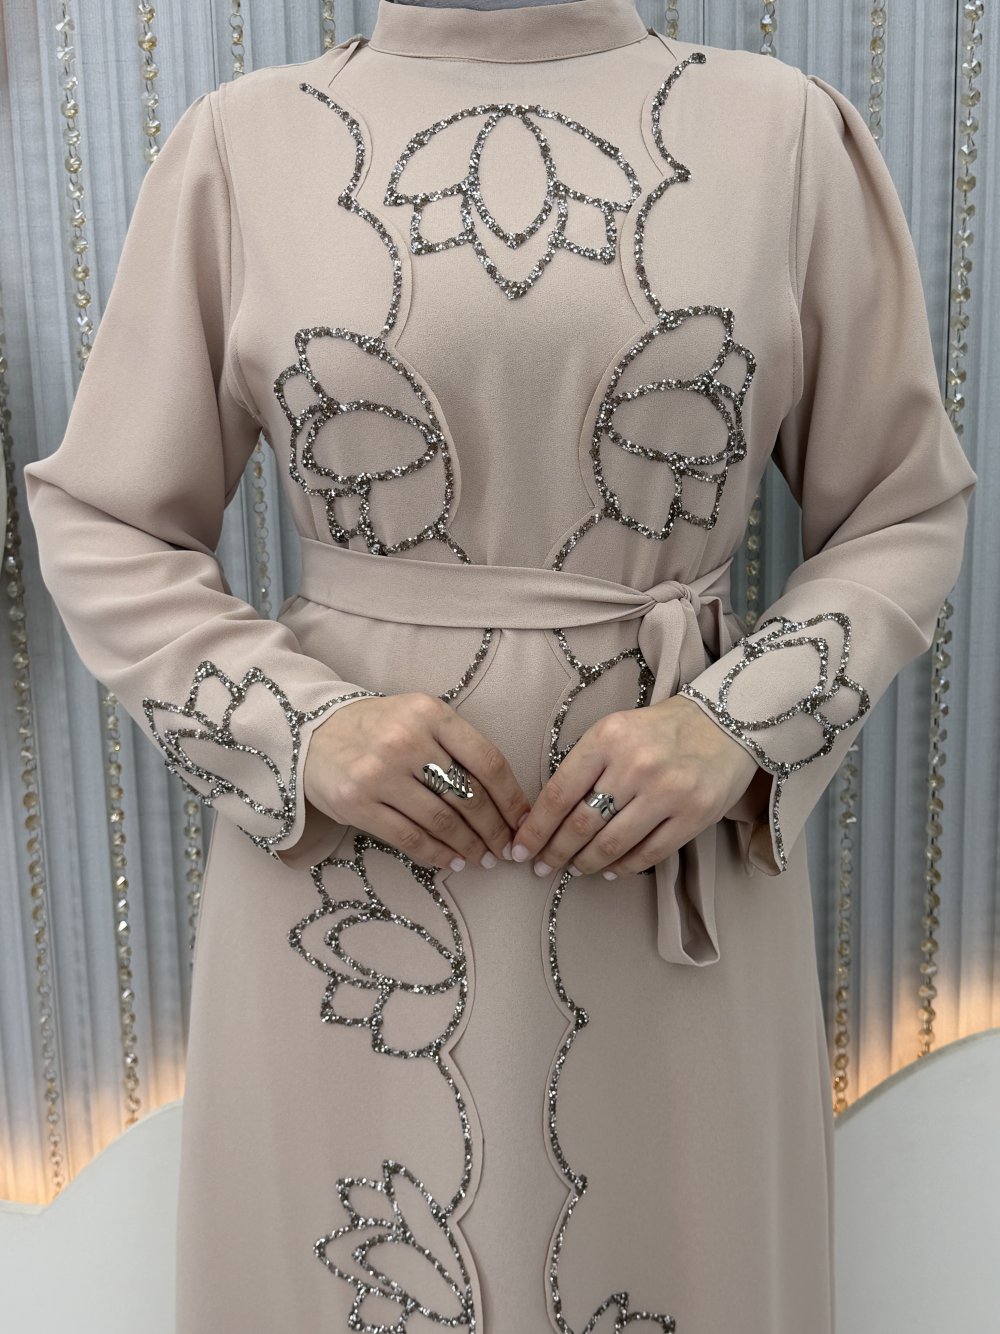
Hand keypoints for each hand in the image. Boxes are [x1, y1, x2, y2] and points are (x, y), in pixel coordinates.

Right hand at [303, 692, 531, 873]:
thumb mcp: (419, 717)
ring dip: (469, 846)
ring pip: (441, 821)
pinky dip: (436, 854)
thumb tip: (503, 799)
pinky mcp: (358, 804)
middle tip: (506, 849)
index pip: (486, 761)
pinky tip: (451, 861)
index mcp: (430, 713)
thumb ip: (457, 745)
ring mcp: (379, 773)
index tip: (524, 821)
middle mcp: (406, 741)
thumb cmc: (379, 728)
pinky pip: (409, 837)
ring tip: (483, 858)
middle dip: (494, 829)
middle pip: (467, 796)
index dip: (511, 798)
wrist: (312, 731)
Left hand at [510, 694, 762, 879]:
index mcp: (608, 738)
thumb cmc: (657, 731)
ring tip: (574, 869)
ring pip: (612, 844)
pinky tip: (608, 869)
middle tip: (542, 866)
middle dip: (555, 853)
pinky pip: (648, 854)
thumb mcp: (614, 731)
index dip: (535, 829)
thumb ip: (583, 767)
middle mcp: (636, 764)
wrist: (723, 722)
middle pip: (581, 824)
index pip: (559, 794)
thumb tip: (545, 817)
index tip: (520, 851)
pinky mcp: (695, 814)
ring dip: (585, 864)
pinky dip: (622, 867)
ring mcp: (668, 791)